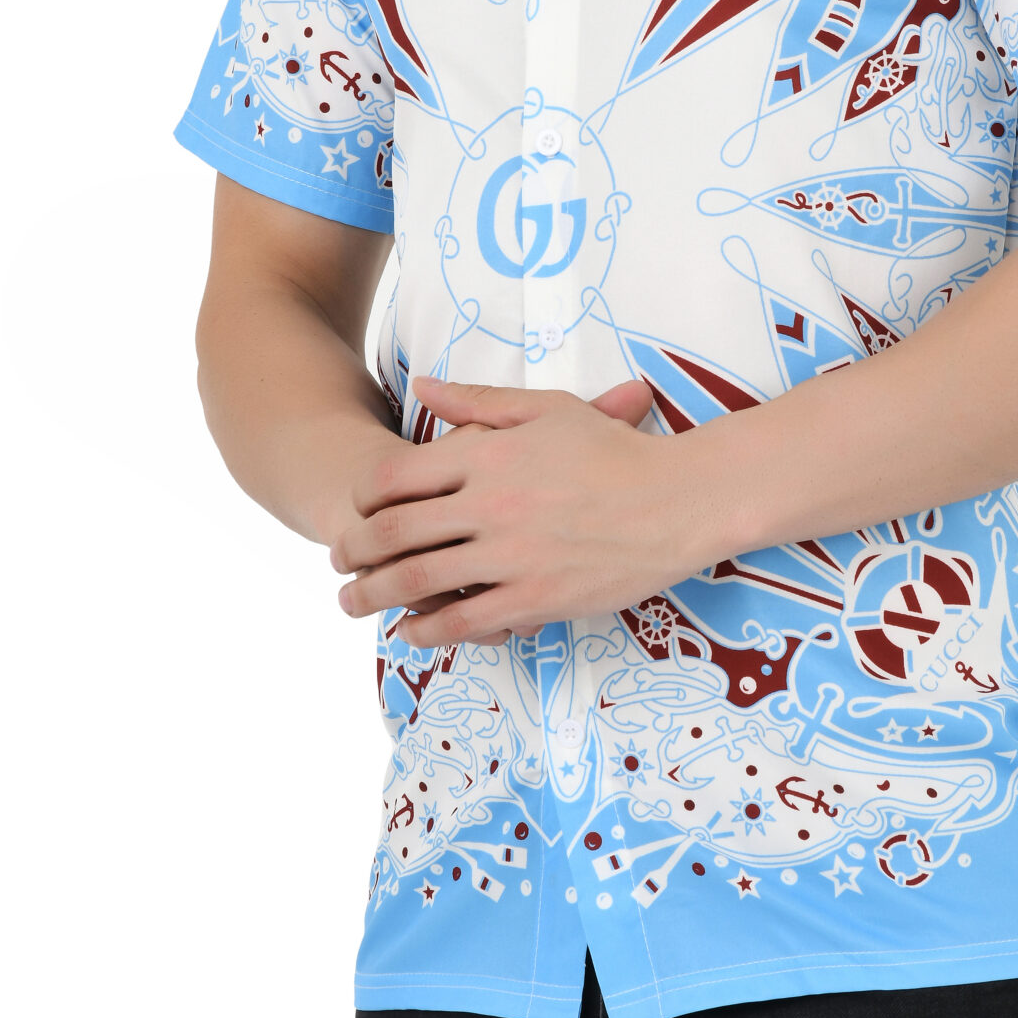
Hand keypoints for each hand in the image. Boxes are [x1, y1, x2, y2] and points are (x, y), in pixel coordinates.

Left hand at [329, 374, 698, 642]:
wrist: (678, 502)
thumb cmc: (614, 450)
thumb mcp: (547, 409)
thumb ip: (477, 402)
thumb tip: (421, 385)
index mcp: (487, 454)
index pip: (396, 477)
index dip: (363, 497)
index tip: (355, 510)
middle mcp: (490, 505)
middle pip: (394, 533)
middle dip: (355, 551)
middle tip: (339, 562)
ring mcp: (510, 555)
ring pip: (418, 581)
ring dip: (375, 597)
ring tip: (353, 603)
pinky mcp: (535, 599)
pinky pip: (464, 619)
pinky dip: (427, 628)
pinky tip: (412, 631)